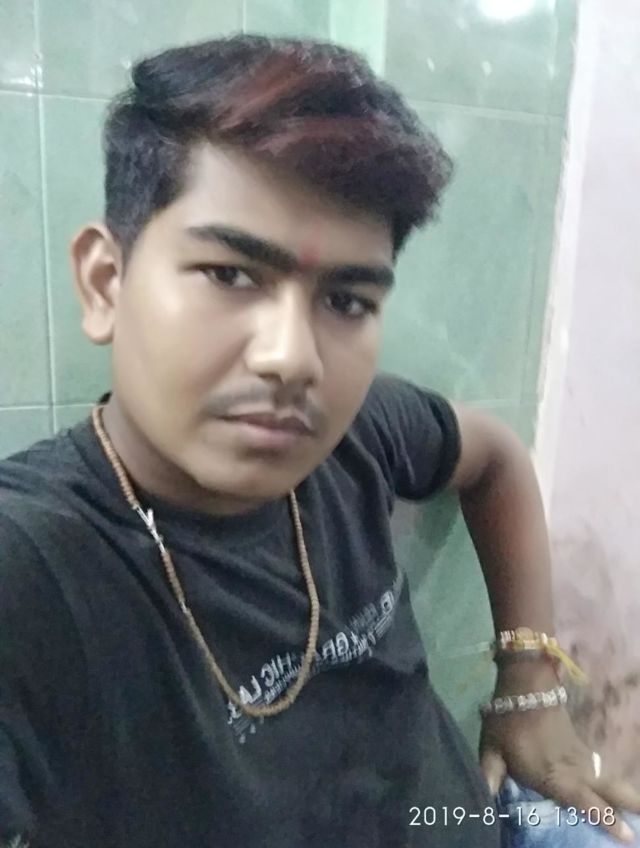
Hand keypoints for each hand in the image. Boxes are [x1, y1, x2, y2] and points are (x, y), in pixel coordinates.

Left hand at [480, 666, 639, 843]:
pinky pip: (600, 766)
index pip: (582, 800)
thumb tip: (482, 798)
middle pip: (605, 790)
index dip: (604, 817)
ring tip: (639, 810)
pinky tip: (619, 788)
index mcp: (551, 774)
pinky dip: (611, 779)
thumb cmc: (507, 719)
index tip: (626, 835)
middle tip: (638, 831)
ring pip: (606, 778)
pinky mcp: (579, 745)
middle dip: (625, 806)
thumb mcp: (491, 748)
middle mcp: (571, 768)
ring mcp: (578, 755)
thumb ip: (489, 774)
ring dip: (624, 794)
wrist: (526, 684)